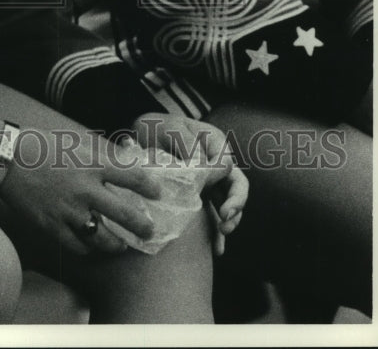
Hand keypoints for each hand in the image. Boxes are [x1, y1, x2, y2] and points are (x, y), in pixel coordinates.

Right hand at [0, 123, 161, 256]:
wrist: (8, 159)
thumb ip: (101, 155)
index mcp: (93, 164)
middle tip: (149, 230)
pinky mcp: (53, 227)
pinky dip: (88, 248)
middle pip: (126, 215)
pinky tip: (91, 245)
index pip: (133, 177)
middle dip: (143, 226)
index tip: (157, 193)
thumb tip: (126, 162)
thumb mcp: (75, 142)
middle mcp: (86, 190)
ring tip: (121, 244)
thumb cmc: (42, 146)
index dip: (150, 187)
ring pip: (104, 238)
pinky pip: (79, 246)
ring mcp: (70, 212)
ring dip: (117, 243)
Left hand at [131, 113, 247, 255]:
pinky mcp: (200, 197)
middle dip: (236, 204)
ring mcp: (210, 182)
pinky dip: (217, 232)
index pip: (228, 164)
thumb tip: (204, 166)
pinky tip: (217, 250)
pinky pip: (213, 215)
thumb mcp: (170, 129)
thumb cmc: (156, 129)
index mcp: (214, 142)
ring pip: (228, 202)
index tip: (215, 194)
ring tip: (223, 231)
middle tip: (226, 219)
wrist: (140, 137)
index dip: (226, 180)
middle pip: (236, 185)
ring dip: (231, 219)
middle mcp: (216, 163)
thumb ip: (188, 143)